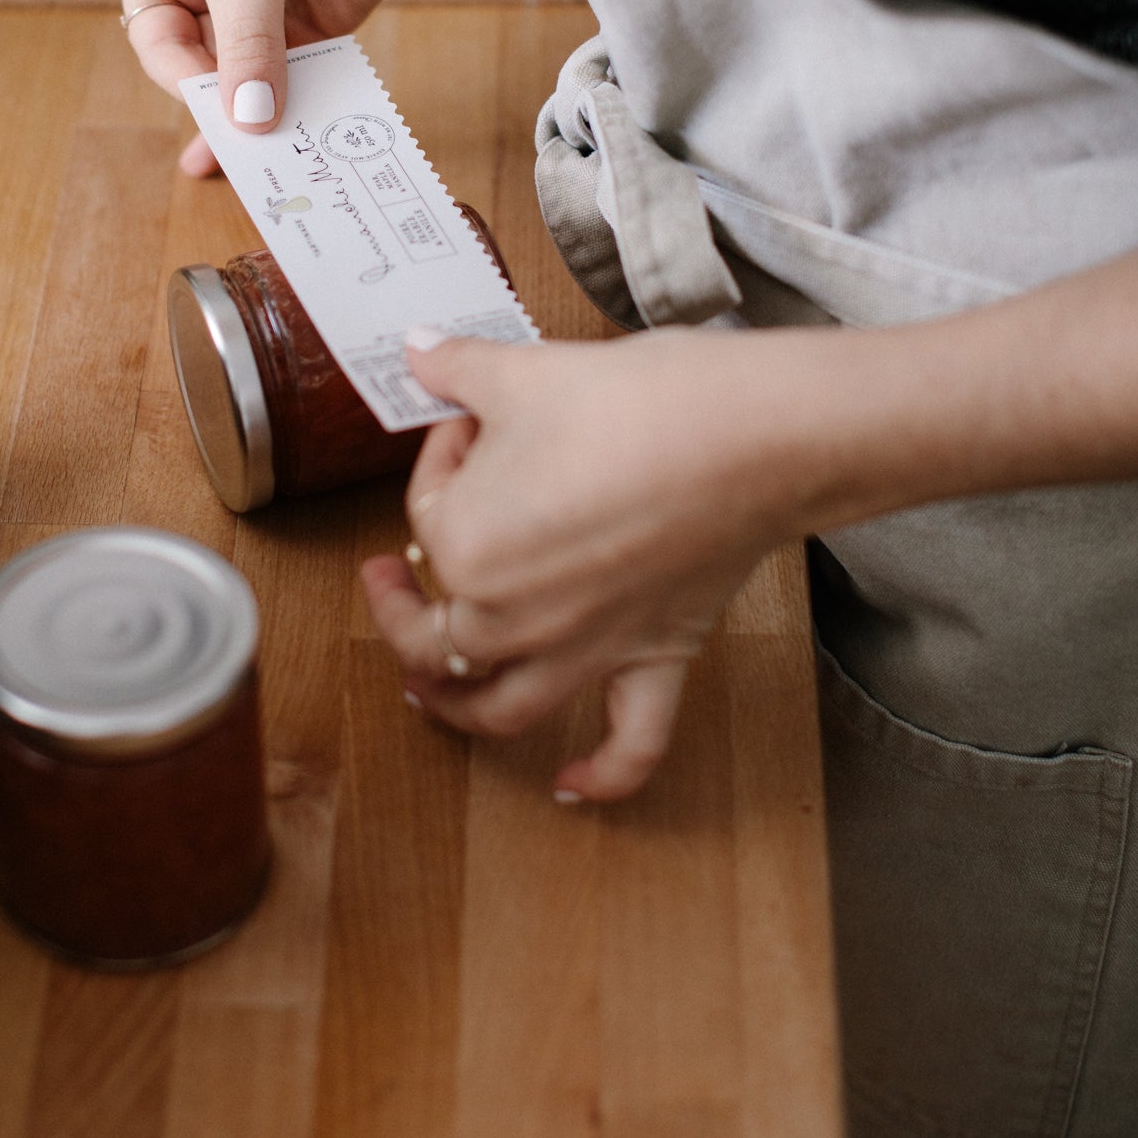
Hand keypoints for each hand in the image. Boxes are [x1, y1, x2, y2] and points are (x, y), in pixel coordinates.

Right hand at [118, 0, 499, 173]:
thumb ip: (249, 47)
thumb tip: (249, 122)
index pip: (159, 46)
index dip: (190, 81)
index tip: (225, 108)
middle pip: (204, 72)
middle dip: (226, 113)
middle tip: (247, 165)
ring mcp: (257, 13)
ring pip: (252, 83)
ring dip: (268, 119)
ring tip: (281, 167)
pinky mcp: (310, 26)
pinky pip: (300, 77)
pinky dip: (305, 105)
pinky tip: (314, 138)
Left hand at [363, 251, 1137, 799]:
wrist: (748, 433)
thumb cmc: (633, 403)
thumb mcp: (525, 372)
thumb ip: (458, 369)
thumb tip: (420, 350)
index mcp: (467, 547)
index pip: (430, 506)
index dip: (447, 453)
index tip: (471, 417)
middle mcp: (514, 617)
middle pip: (438, 624)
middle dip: (405, 601)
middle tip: (388, 575)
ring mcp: (587, 648)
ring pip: (502, 706)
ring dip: (455, 709)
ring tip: (426, 693)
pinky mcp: (656, 657)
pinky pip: (629, 742)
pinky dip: (601, 775)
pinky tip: (572, 786)